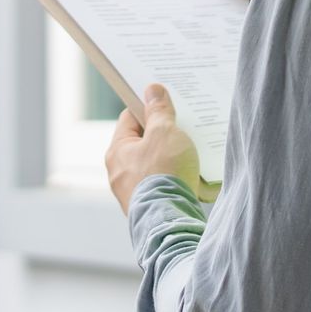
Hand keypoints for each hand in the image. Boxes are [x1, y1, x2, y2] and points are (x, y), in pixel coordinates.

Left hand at [105, 84, 203, 212]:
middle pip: (143, 142)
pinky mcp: (149, 206)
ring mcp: (132, 192)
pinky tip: (193, 176)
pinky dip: (176, 178)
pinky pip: (163, 184)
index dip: (149, 106)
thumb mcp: (164, 132)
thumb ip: (159, 110)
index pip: (130, 117)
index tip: (167, 102)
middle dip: (164, 133)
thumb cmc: (164, 174)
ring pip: (154, 164)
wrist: (170, 221)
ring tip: (191, 152)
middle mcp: (119, 172)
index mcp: (117, 151)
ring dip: (172, 157)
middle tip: (183, 126)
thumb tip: (152, 90)